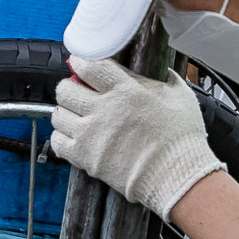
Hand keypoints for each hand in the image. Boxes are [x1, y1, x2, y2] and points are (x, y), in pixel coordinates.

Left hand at [52, 60, 223, 218]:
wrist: (176, 175)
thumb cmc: (181, 139)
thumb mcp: (181, 98)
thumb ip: (168, 80)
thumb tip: (164, 71)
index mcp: (126, 90)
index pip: (89, 67)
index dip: (80, 63)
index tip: (80, 64)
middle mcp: (104, 109)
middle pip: (66, 89)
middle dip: (68, 87)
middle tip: (75, 90)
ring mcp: (91, 134)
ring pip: (58, 114)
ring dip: (64, 112)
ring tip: (74, 114)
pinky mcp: (86, 157)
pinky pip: (57, 142)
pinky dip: (61, 137)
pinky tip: (72, 135)